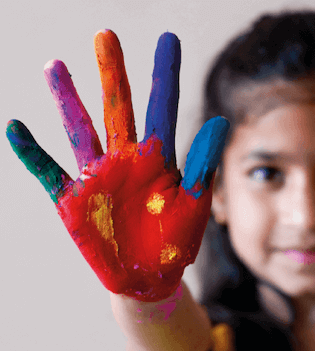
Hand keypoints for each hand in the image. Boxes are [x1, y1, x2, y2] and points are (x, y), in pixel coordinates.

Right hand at [6, 30, 228, 301]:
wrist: (150, 278)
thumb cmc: (176, 241)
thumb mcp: (196, 203)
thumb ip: (203, 164)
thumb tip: (219, 121)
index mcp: (160, 158)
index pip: (164, 107)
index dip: (165, 74)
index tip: (168, 39)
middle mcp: (127, 159)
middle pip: (119, 107)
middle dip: (113, 72)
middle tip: (106, 34)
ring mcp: (98, 177)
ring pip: (80, 129)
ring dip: (67, 99)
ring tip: (55, 65)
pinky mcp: (74, 200)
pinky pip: (49, 171)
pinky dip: (32, 152)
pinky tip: (15, 127)